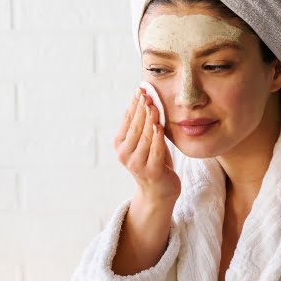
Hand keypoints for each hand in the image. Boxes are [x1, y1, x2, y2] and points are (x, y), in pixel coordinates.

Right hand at [114, 90, 179, 205]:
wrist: (160, 190)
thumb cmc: (154, 161)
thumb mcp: (146, 140)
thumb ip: (145, 124)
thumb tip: (146, 98)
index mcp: (120, 145)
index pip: (128, 120)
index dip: (134, 104)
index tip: (140, 89)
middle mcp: (125, 154)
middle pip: (135, 126)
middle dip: (141, 109)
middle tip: (147, 93)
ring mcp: (137, 164)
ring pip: (144, 137)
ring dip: (149, 120)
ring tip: (153, 105)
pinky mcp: (152, 172)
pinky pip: (155, 151)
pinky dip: (157, 138)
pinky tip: (159, 126)